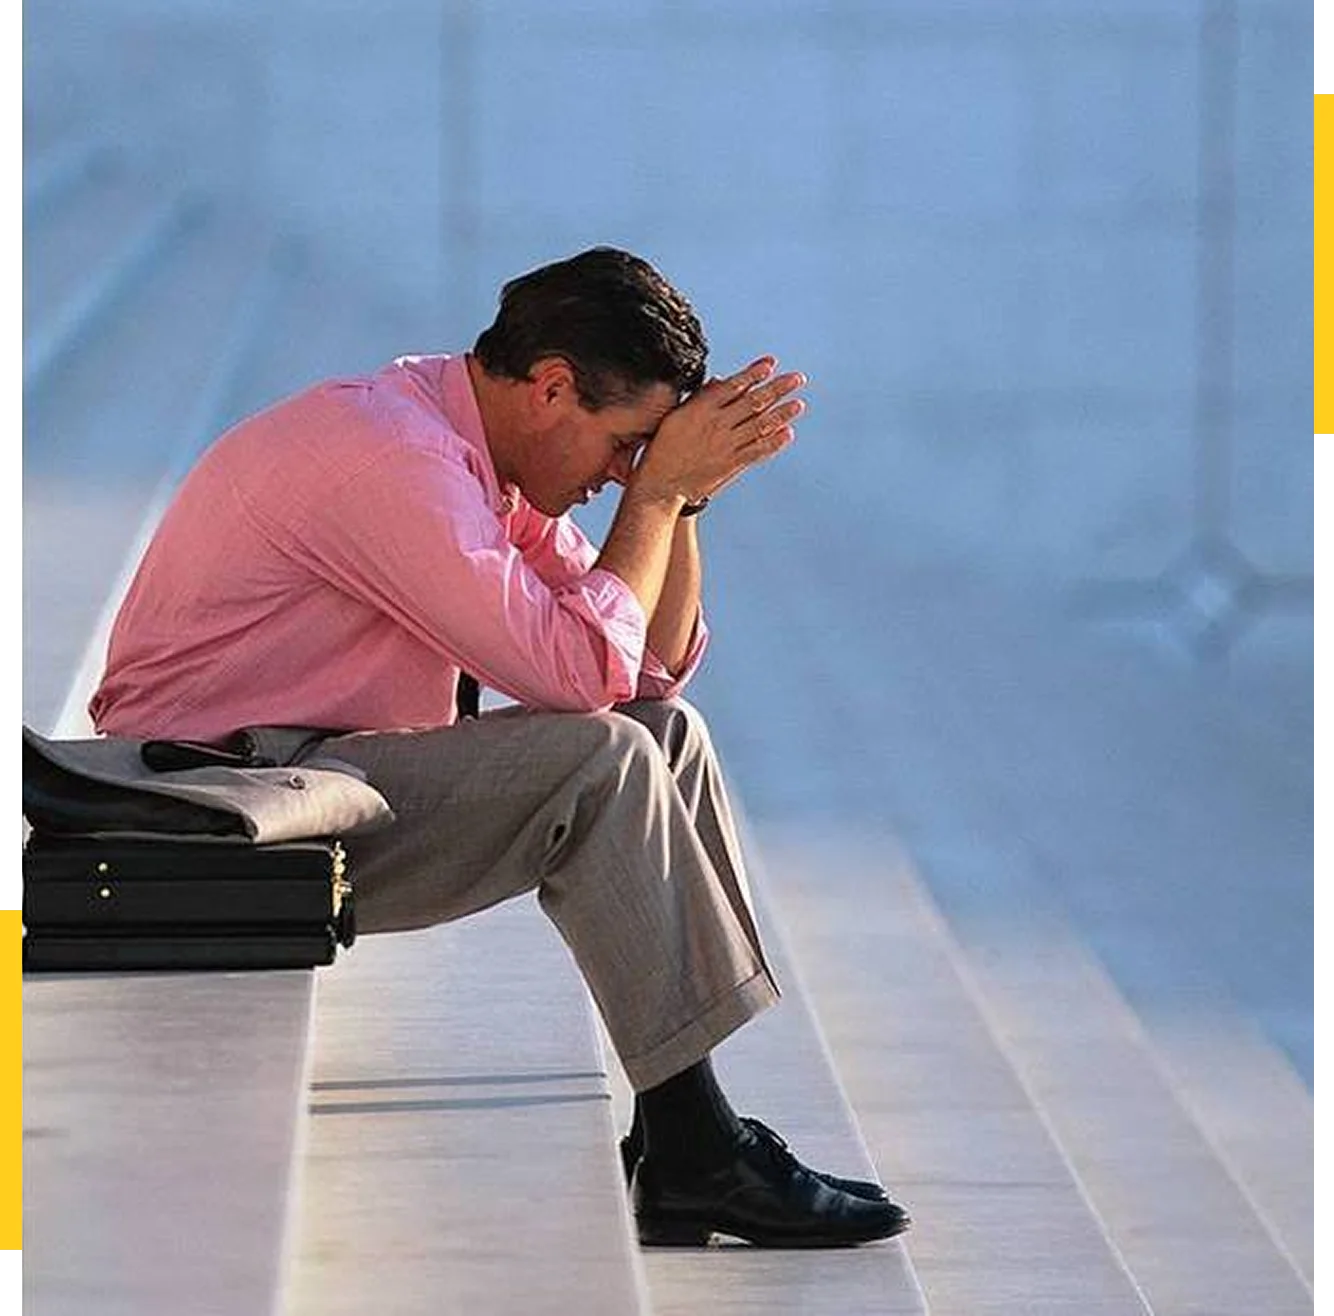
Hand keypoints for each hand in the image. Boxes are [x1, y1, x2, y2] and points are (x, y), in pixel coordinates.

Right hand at [630, 356, 805, 506]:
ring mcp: (726, 445)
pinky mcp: (731, 464)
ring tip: (799, 404)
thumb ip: (700, 399)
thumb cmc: (663, 449)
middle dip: (777, 388)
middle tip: (797, 379)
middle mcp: (717, 424)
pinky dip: (774, 442)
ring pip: (760, 425)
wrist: (661, 485)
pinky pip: (757, 451)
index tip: (770, 363)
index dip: (754, 373)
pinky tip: (787, 434)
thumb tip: (719, 382)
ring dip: (782, 413)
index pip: (734, 385)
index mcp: (701, 408)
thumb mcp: (676, 417)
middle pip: (754, 402)